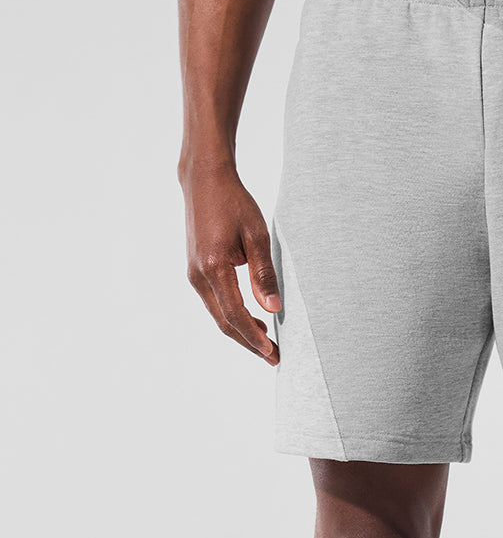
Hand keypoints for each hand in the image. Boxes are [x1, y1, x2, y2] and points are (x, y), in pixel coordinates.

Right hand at [181, 163, 280, 364]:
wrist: (204, 181)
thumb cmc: (233, 203)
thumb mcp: (256, 235)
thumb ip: (263, 274)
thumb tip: (272, 308)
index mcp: (214, 266)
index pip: (235, 314)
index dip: (253, 336)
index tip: (271, 351)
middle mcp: (198, 275)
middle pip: (224, 321)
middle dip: (249, 342)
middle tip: (273, 356)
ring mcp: (193, 274)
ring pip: (218, 314)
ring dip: (241, 331)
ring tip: (266, 343)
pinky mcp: (195, 271)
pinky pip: (215, 302)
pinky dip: (232, 316)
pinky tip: (251, 320)